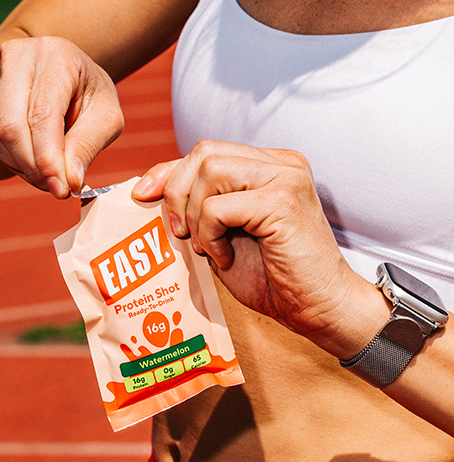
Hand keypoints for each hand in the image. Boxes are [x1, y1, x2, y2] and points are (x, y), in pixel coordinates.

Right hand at [0, 36, 123, 196]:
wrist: (67, 75)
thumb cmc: (89, 96)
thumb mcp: (106, 118)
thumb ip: (88, 146)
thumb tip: (70, 181)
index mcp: (55, 55)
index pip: (43, 115)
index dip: (49, 158)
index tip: (61, 191)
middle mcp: (16, 56)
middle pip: (11, 127)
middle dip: (33, 168)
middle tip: (55, 188)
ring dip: (20, 167)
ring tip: (47, 175)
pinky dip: (9, 159)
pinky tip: (31, 160)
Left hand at [133, 140, 387, 356]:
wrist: (319, 309)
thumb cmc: (275, 279)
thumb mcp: (225, 236)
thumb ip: (201, 210)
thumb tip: (151, 194)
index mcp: (269, 166)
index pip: (206, 152)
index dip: (167, 171)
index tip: (142, 196)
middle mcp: (281, 163)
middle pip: (204, 152)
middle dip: (176, 191)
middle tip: (179, 233)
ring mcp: (285, 177)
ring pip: (210, 170)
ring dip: (195, 214)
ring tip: (207, 246)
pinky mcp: (283, 201)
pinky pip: (219, 205)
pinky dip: (210, 233)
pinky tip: (225, 256)